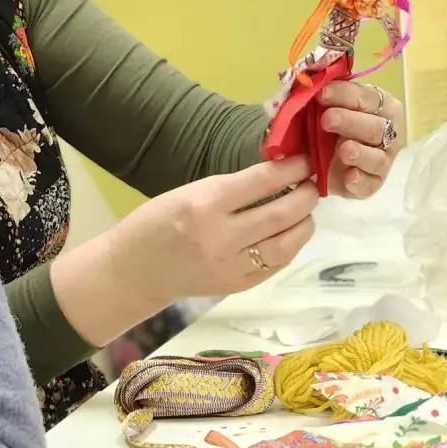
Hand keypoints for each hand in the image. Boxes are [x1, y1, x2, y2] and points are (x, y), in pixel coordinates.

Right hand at [106, 157, 317, 307]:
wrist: (134, 271)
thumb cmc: (154, 223)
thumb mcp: (186, 193)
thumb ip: (229, 188)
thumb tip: (274, 175)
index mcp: (204, 204)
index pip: (262, 182)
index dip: (291, 168)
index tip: (305, 160)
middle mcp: (221, 236)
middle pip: (282, 213)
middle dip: (306, 195)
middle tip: (312, 184)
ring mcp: (231, 266)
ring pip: (286, 244)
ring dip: (304, 223)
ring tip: (306, 210)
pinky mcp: (236, 286)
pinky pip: (276, 265)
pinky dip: (290, 247)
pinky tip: (290, 234)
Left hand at [318, 81, 404, 199]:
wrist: (317, 159)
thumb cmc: (325, 123)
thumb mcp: (321, 105)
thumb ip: (320, 92)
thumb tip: (307, 80)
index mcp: (380, 104)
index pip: (368, 97)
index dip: (345, 94)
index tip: (321, 94)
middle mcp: (389, 131)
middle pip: (376, 126)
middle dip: (351, 122)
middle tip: (327, 120)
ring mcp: (383, 160)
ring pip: (377, 157)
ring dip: (360, 152)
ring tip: (343, 150)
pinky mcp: (372, 183)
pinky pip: (370, 183)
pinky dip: (360, 180)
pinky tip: (348, 176)